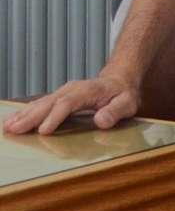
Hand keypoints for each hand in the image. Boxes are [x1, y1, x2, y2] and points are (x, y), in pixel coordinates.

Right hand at [2, 71, 140, 135]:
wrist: (119, 80)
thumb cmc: (123, 94)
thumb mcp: (127, 103)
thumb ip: (115, 111)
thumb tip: (101, 120)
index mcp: (89, 90)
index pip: (69, 103)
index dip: (56, 116)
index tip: (44, 131)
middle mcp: (72, 89)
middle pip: (49, 103)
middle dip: (31, 117)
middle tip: (15, 130)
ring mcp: (64, 92)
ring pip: (41, 103)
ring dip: (24, 115)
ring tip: (8, 127)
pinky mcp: (58, 98)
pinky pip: (40, 105)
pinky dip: (26, 113)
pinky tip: (13, 121)